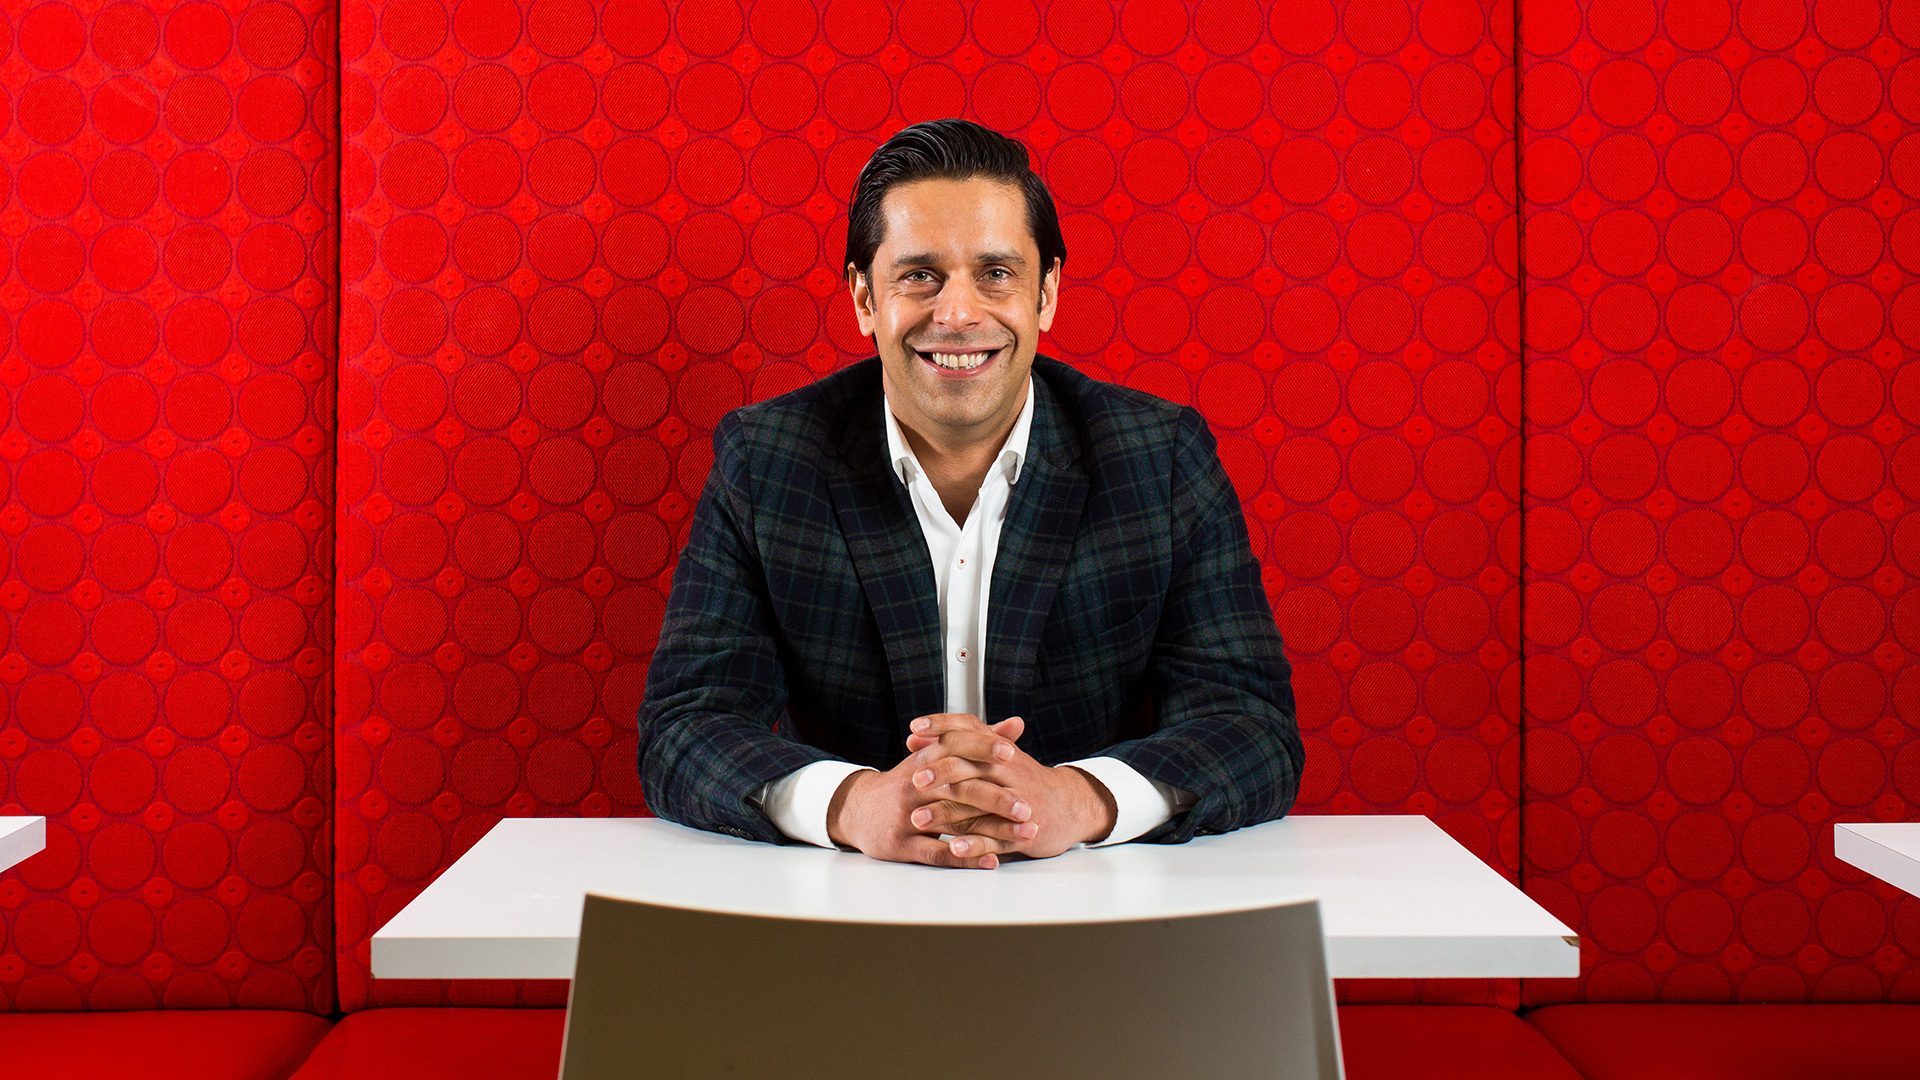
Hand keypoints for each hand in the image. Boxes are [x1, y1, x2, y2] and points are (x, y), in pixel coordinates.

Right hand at [824, 724, 1036, 869]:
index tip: (1011, 752)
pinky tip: (991, 859)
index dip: (981, 748)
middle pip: (957, 788)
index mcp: (923, 761)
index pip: (952, 748)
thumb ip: (977, 741)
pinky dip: (965, 857)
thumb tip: (1016, 724)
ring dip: (990, 830)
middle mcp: (912, 786)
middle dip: (995, 798)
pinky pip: (936, 852)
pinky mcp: (899, 844)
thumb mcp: (934, 758)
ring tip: (1021, 834)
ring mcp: (904, 816)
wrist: (856, 809)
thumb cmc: (906, 783)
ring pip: (952, 823)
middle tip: (1027, 806)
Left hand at [904, 713, 1117, 860]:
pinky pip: (996, 837)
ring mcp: (1017, 802)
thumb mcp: (993, 758)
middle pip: (971, 766)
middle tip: (913, 780)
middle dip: (940, 772)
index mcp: (999, 750)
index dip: (942, 725)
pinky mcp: (1023, 831)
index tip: (914, 727)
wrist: (1069, 807)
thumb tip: (914, 738)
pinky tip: (953, 847)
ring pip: (978, 804)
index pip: (969, 729)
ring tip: (918, 819)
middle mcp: (1008, 771)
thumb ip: (954, 748)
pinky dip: (975, 843)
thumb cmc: (1021, 781)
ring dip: (947, 813)